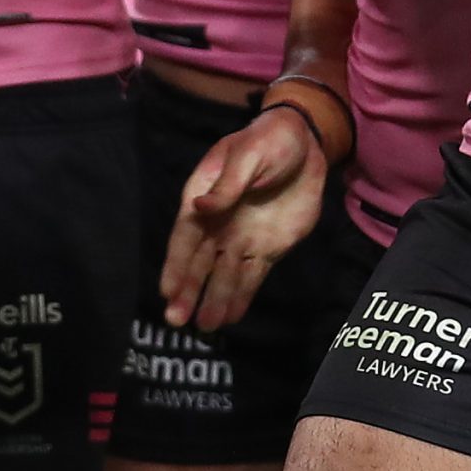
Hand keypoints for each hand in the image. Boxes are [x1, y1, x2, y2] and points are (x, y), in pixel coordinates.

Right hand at [158, 105, 326, 332]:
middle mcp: (218, 224)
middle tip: (176, 321)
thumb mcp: (248, 156)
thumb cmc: (268, 142)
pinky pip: (251, 277)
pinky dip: (241, 296)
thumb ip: (227, 186)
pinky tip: (230, 316)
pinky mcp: (267, 249)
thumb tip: (200, 209)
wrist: (304, 145)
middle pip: (199, 262)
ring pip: (223, 275)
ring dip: (213, 300)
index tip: (166, 291)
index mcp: (203, 196)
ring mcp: (241, 239)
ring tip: (205, 327)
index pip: (185, 235)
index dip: (175, 264)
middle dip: (188, 291)